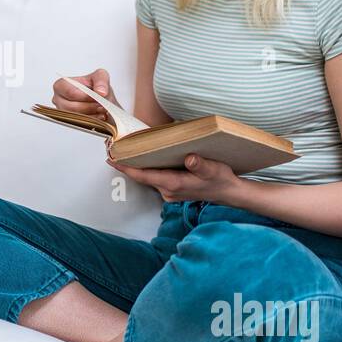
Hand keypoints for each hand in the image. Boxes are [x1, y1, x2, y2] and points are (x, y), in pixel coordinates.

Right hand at [52, 68, 120, 121]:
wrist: (102, 101)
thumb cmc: (96, 88)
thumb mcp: (101, 76)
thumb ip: (101, 81)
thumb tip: (100, 92)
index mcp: (61, 85)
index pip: (70, 93)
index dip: (86, 96)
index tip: (97, 96)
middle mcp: (58, 99)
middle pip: (73, 107)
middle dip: (90, 106)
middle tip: (101, 104)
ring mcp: (63, 112)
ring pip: (77, 117)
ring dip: (92, 114)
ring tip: (101, 109)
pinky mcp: (70, 122)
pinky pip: (80, 125)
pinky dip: (92, 121)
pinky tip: (98, 115)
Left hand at [106, 152, 240, 203]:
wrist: (229, 192)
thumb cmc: (221, 180)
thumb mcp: (214, 169)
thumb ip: (201, 165)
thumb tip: (189, 159)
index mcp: (174, 184)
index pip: (144, 176)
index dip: (126, 167)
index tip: (112, 159)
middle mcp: (167, 190)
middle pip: (141, 176)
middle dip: (127, 164)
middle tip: (112, 150)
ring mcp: (169, 191)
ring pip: (147, 177)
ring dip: (135, 166)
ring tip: (122, 151)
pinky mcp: (172, 189)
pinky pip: (154, 178)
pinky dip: (146, 168)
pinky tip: (142, 157)